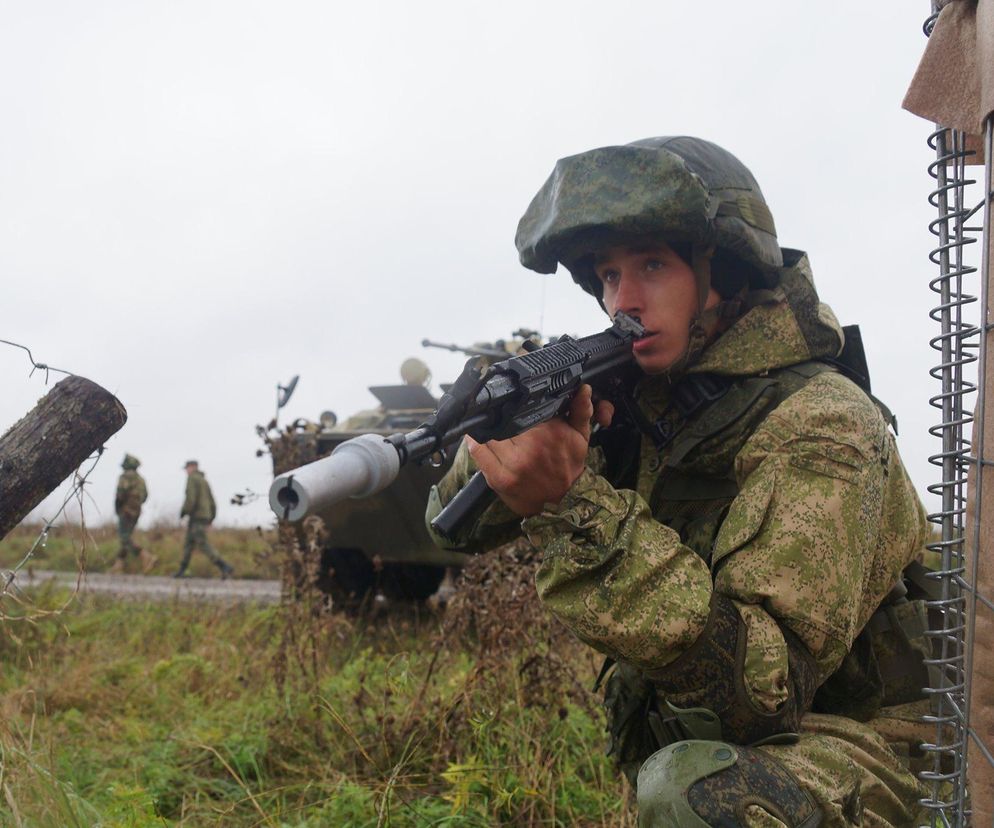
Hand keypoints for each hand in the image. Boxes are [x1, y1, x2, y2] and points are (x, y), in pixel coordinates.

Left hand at [466, 384, 613, 516]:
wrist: (564, 502)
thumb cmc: (569, 466)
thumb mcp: (581, 437)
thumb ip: (581, 411)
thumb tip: (583, 388)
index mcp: (550, 432)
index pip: (524, 406)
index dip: (515, 400)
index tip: (511, 399)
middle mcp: (530, 447)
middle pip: (504, 418)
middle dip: (500, 413)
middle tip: (497, 411)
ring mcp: (513, 463)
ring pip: (489, 432)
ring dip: (486, 426)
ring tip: (487, 423)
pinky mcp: (499, 478)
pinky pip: (478, 452)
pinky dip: (473, 441)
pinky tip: (475, 436)